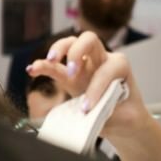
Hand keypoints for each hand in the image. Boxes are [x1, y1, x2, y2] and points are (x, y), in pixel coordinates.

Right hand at [26, 31, 151, 134]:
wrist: (125, 120)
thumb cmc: (128, 114)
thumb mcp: (127, 116)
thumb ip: (109, 111)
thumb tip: (89, 113)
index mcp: (120, 66)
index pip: (105, 70)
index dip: (95, 88)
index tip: (87, 108)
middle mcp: (102, 60)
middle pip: (89, 40)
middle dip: (77, 52)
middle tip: (71, 72)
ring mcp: (85, 66)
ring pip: (70, 44)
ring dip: (59, 50)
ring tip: (51, 61)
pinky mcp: (72, 77)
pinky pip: (56, 67)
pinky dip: (43, 66)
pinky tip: (31, 69)